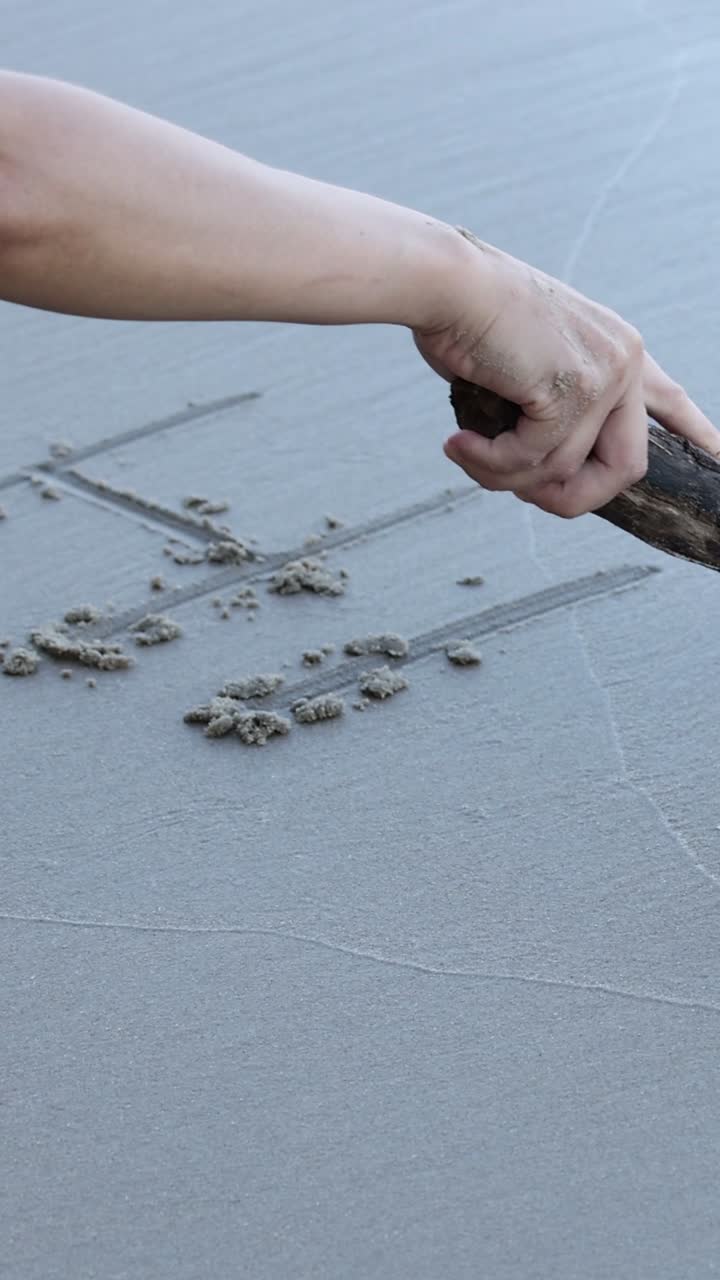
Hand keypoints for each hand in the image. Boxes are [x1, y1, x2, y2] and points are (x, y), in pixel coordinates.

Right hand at [415, 232, 719, 515]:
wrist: (445, 283)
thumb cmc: (467, 320)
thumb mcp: (521, 369)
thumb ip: (546, 413)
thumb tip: (535, 477)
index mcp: (617, 348)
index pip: (669, 400)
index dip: (695, 434)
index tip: (719, 456)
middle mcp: (624, 359)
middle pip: (626, 468)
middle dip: (571, 498)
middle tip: (520, 492)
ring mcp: (606, 374)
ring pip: (564, 471)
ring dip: (505, 476)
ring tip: (464, 454)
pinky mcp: (576, 389)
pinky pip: (534, 459)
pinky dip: (490, 462)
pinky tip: (458, 443)